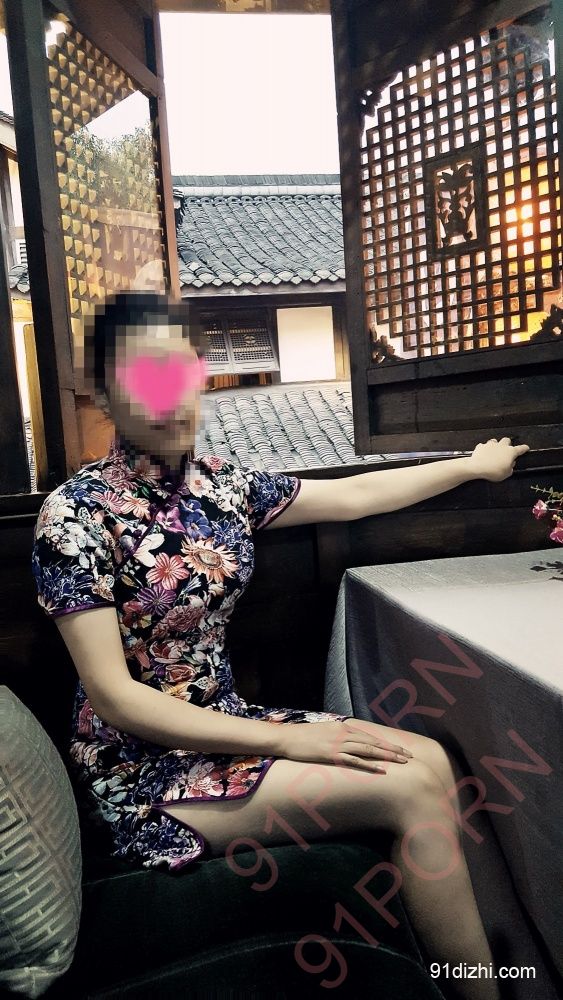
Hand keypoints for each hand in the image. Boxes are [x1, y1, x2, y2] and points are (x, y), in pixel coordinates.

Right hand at [274, 718, 413, 772]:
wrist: (286, 738)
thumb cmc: (303, 736)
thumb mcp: (324, 731)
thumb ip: (337, 735)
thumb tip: (348, 740)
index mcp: (343, 727)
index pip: (370, 736)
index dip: (386, 743)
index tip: (400, 748)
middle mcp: (344, 734)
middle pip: (374, 742)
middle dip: (393, 749)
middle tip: (409, 756)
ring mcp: (338, 744)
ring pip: (369, 750)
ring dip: (387, 756)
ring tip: (402, 762)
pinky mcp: (331, 755)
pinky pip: (354, 761)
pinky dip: (369, 765)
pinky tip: (381, 770)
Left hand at [467, 437, 529, 482]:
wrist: (477, 467)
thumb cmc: (493, 471)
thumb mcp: (506, 473)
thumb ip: (510, 468)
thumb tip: (510, 464)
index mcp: (510, 452)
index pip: (520, 448)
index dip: (524, 448)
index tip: (526, 448)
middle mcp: (501, 446)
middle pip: (507, 440)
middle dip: (508, 444)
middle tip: (507, 450)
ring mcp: (490, 445)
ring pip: (495, 441)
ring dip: (495, 445)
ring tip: (494, 451)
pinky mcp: (481, 446)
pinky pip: (483, 446)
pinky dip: (484, 449)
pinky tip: (483, 454)